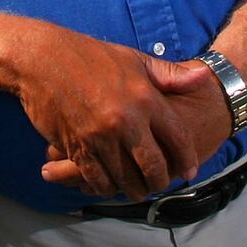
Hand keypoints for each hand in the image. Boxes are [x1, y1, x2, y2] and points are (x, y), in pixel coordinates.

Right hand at [13, 30, 204, 202]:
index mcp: (145, 98)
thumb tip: (203, 78)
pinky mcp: (77, 147)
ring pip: (126, 179)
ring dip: (133, 189)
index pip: (177, 138)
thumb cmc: (92, 57)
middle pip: (154, 167)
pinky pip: (97, 179)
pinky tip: (109, 185)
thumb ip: (169, 74)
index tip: (189, 172)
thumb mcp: (134, 59)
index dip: (187, 159)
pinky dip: (105, 187)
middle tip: (159, 184)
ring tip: (137, 189)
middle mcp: (127, 121)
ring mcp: (101, 136)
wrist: (44, 59)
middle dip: (160, 181)